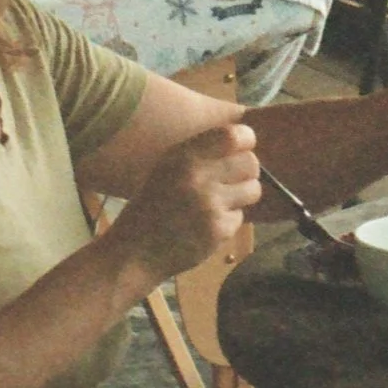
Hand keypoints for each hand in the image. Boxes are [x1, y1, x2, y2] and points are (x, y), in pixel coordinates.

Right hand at [102, 116, 261, 287]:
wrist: (135, 251)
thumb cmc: (152, 205)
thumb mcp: (167, 167)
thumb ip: (201, 152)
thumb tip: (241, 140)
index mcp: (184, 157)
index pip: (233, 136)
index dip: (246, 139)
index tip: (243, 147)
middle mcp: (199, 177)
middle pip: (251, 163)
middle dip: (246, 171)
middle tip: (233, 180)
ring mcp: (210, 206)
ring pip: (253, 190)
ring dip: (242, 196)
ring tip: (221, 202)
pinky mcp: (218, 230)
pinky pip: (240, 217)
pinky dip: (228, 220)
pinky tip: (207, 224)